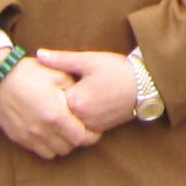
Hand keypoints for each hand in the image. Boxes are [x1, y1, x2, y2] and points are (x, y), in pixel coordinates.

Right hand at [0, 53, 99, 158]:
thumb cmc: (29, 72)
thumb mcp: (57, 74)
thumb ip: (74, 90)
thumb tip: (85, 100)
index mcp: (55, 115)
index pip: (81, 137)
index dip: (91, 136)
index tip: (94, 130)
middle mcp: (42, 130)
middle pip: (69, 148)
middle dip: (77, 140)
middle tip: (79, 129)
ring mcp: (29, 136)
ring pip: (54, 153)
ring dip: (62, 145)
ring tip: (64, 132)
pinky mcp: (18, 138)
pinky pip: (38, 151)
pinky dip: (47, 146)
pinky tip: (48, 133)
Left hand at [31, 47, 148, 136]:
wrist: (146, 85)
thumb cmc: (117, 70)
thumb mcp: (89, 60)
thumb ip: (62, 59)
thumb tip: (39, 54)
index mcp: (76, 101)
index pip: (49, 101)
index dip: (45, 91)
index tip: (46, 82)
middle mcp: (82, 118)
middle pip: (57, 115)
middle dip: (53, 104)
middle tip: (52, 92)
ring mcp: (91, 126)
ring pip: (68, 124)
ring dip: (64, 114)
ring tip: (65, 99)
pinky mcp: (100, 130)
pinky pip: (80, 129)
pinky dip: (76, 120)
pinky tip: (79, 107)